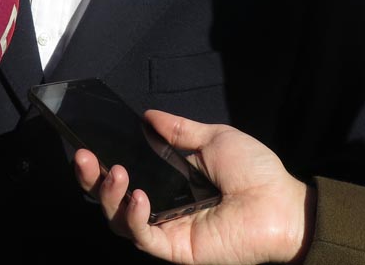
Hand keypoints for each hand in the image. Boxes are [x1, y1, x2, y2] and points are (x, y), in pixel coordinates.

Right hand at [74, 110, 314, 264]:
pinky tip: (138, 196)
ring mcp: (167, 229)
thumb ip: (178, 130)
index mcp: (169, 180)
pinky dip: (134, 217)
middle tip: (83, 157)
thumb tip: (148, 115)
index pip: (125, 174)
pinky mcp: (176, 248)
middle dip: (90, 180)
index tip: (88, 143)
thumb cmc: (255, 171)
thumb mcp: (214, 139)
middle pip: (112, 200)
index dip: (102, 162)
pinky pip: (144, 238)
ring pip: (120, 221)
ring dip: (110, 196)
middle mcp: (162, 205)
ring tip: (115, 172)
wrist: (282, 203)